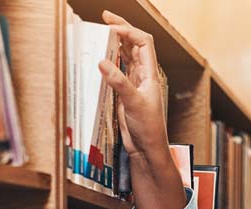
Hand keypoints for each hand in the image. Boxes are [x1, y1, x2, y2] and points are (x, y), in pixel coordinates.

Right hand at [98, 11, 185, 208]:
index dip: (128, 31)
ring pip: (125, 56)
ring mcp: (134, 83)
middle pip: (134, 44)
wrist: (146, 149)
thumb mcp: (133, 103)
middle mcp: (143, 75)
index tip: (111, 28)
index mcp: (150, 74)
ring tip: (101, 32)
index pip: (143, 42)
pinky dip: (110, 61)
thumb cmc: (149, 128)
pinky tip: (100, 57)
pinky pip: (117, 70)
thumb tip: (103, 62)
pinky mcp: (125, 93)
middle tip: (105, 17)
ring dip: (115, 42)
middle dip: (121, 28)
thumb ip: (119, 82)